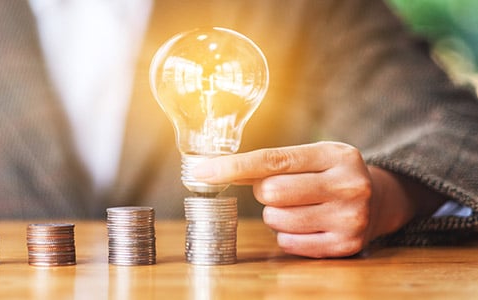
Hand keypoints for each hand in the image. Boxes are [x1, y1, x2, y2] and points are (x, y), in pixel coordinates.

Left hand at [192, 141, 423, 257]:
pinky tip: (307, 224)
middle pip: (271, 192)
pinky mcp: (345, 246)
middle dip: (264, 191)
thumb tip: (215, 168)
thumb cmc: (331, 175)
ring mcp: (350, 218)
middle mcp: (348, 185)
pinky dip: (287, 234)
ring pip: (275, 219)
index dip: (233, 166)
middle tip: (282, 189)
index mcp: (337, 155)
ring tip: (299, 206)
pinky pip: (288, 242)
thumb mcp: (313, 157)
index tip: (201, 170)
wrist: (380, 202)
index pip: (272, 160)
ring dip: (275, 214)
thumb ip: (271, 161)